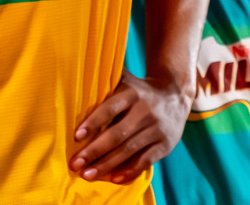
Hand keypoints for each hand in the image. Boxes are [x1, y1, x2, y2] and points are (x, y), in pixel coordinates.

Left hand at [70, 70, 191, 183]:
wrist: (176, 96)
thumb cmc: (139, 90)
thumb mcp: (126, 79)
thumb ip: (106, 78)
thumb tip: (74, 70)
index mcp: (131, 93)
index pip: (110, 108)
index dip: (93, 122)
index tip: (76, 136)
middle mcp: (145, 111)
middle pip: (117, 134)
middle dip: (95, 151)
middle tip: (76, 163)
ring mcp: (156, 129)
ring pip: (129, 150)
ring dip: (107, 164)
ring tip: (88, 175)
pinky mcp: (165, 144)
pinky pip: (146, 160)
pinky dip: (130, 171)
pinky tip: (114, 179)